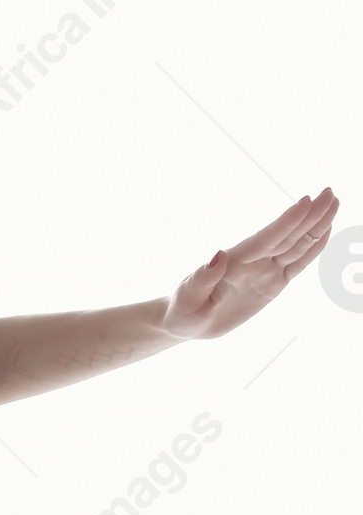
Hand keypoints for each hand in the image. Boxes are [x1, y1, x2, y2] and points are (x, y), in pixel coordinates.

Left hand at [162, 190, 338, 339]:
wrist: (186, 322)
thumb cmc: (182, 310)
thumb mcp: (187, 298)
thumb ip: (202, 278)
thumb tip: (217, 255)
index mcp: (234, 262)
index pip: (266, 239)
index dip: (286, 222)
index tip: (305, 202)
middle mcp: (253, 260)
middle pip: (287, 235)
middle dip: (310, 215)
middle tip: (330, 192)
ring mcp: (264, 270)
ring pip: (296, 245)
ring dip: (316, 225)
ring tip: (333, 203)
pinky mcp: (272, 282)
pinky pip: (297, 263)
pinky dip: (312, 247)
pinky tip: (324, 231)